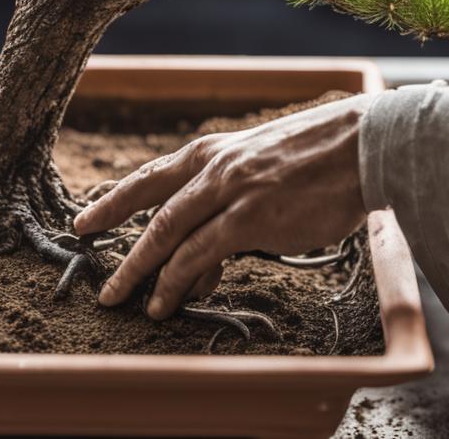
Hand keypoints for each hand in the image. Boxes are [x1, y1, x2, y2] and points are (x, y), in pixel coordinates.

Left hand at [74, 94, 372, 319]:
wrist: (362, 147)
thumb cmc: (317, 160)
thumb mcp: (259, 168)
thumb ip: (226, 206)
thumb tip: (202, 263)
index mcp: (211, 152)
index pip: (149, 178)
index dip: (113, 200)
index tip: (85, 218)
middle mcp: (211, 168)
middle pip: (148, 208)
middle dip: (117, 243)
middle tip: (99, 275)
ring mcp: (228, 192)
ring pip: (166, 235)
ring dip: (140, 272)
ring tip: (122, 300)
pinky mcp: (248, 218)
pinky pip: (199, 254)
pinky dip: (176, 280)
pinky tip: (165, 301)